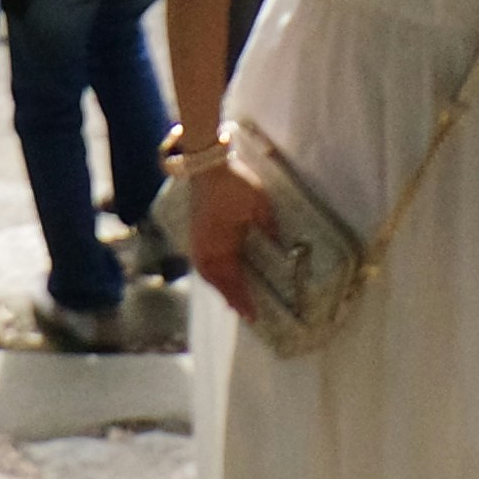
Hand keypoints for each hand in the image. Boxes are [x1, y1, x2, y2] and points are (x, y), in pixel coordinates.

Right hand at [183, 167, 271, 323]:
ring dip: (221, 287)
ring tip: (234, 301)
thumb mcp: (258, 204)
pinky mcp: (198, 232)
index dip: (241, 297)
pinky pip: (205, 260)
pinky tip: (222, 276)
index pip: (231, 278)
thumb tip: (280, 248)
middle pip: (217, 280)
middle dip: (230, 297)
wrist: (207, 164)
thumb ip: (268, 227)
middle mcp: (206, 247)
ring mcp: (199, 240)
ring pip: (209, 272)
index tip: (252, 314)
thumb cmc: (234, 183)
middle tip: (246, 313)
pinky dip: (214, 273)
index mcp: (220, 243)